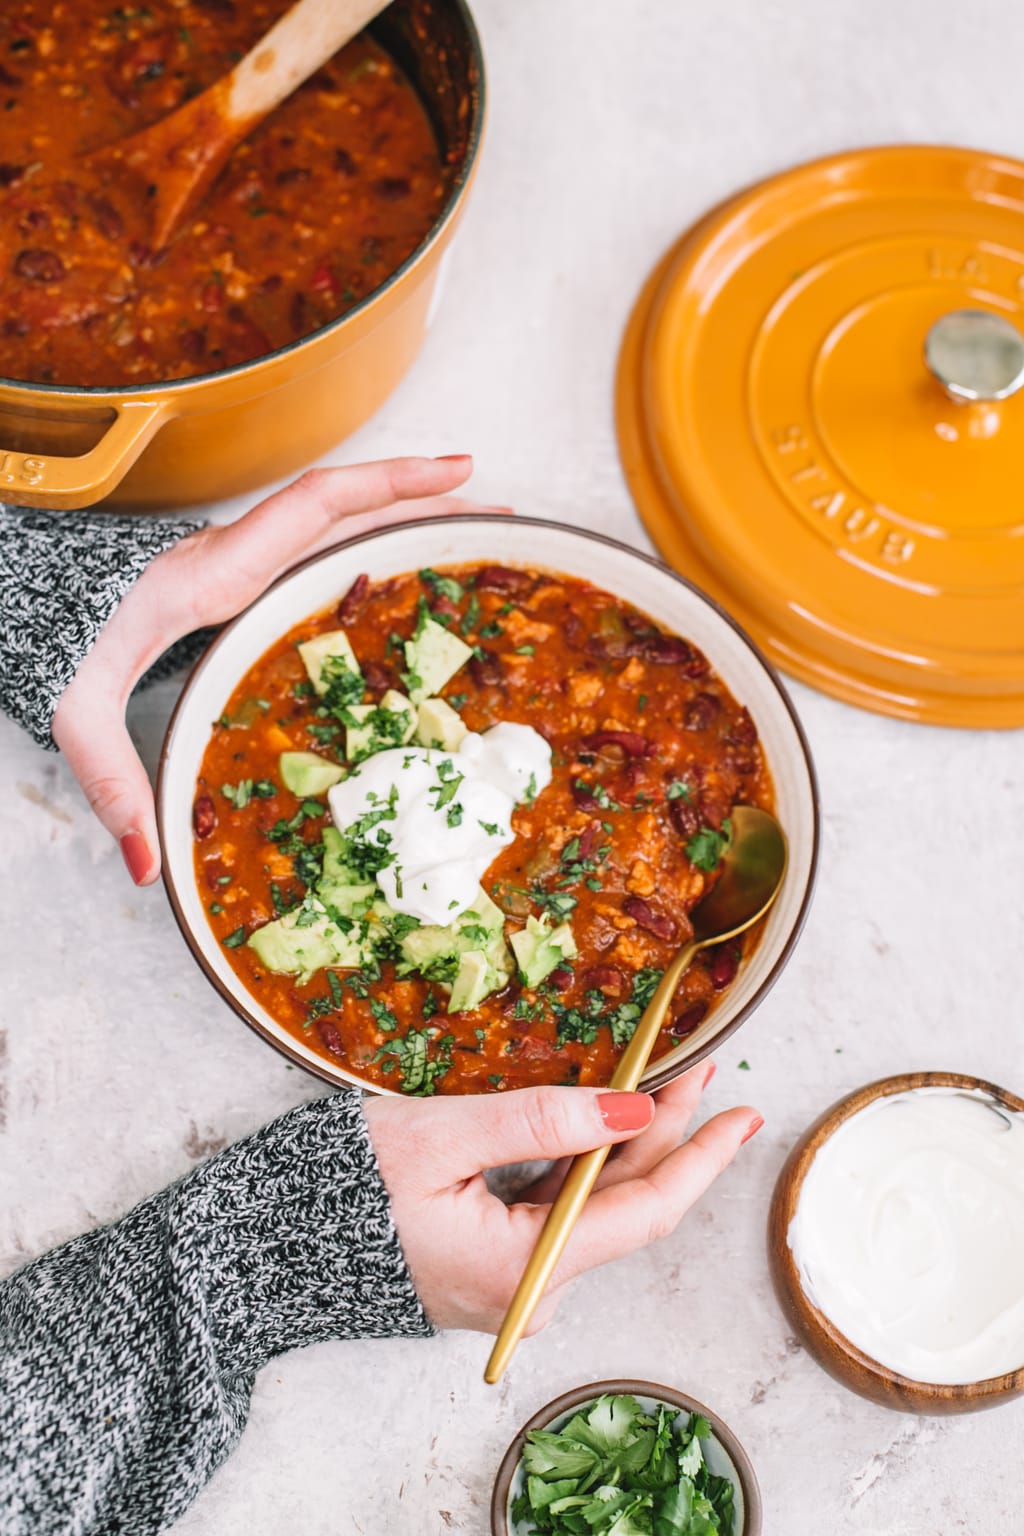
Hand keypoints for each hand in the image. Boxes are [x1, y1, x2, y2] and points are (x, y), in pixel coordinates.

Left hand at [51, 454, 498, 884]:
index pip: (315, 506)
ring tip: (468, 531)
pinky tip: (396, 568)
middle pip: (345, 506)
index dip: (392, 485)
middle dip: (423, 500)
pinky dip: (364, 541)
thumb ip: (112, 785)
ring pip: (332, 520)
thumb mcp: (75, 713)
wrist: (17, 592)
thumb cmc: (47, 640)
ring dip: (399, 517)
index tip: (459, 475)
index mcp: (214, 573)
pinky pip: (311, 544)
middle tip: (497, 513)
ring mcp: (235, 558)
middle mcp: (235, 554)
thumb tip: (147, 866)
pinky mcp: (231, 573)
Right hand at [364, 1062, 761, 1333]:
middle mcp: (525, 1294)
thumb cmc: (335, 1192)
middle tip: (699, 1069)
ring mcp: (504, 1287)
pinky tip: (596, 1126)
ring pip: (590, 1210)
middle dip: (665, 1135)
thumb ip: (540, 1122)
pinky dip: (581, 1166)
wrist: (254, 1251)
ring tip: (661, 1085)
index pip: (643, 1213)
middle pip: (621, 1209)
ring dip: (624, 1146)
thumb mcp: (440, 1140)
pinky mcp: (484, 1270)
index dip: (700, 1157)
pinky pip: (554, 1216)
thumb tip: (632, 1109)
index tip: (741, 1112)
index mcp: (522, 1271)